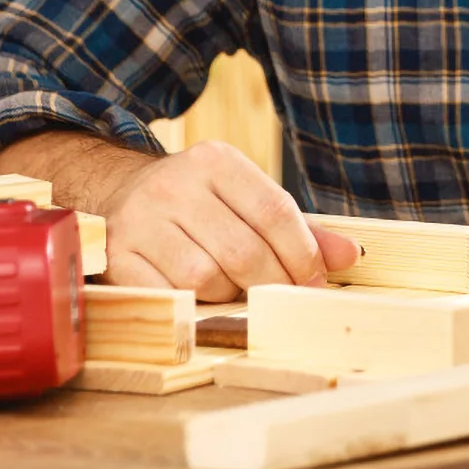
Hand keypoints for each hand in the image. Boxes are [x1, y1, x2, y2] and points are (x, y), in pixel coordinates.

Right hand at [100, 140, 359, 301]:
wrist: (117, 192)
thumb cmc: (199, 203)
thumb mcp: (245, 197)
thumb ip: (297, 227)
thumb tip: (351, 256)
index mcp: (216, 161)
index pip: (275, 211)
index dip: (303, 253)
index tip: (317, 282)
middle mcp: (176, 184)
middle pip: (243, 250)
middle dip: (273, 283)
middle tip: (285, 300)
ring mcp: (141, 220)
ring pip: (205, 278)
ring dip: (231, 297)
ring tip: (238, 293)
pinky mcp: (117, 255)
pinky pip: (168, 296)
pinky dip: (194, 307)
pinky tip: (204, 302)